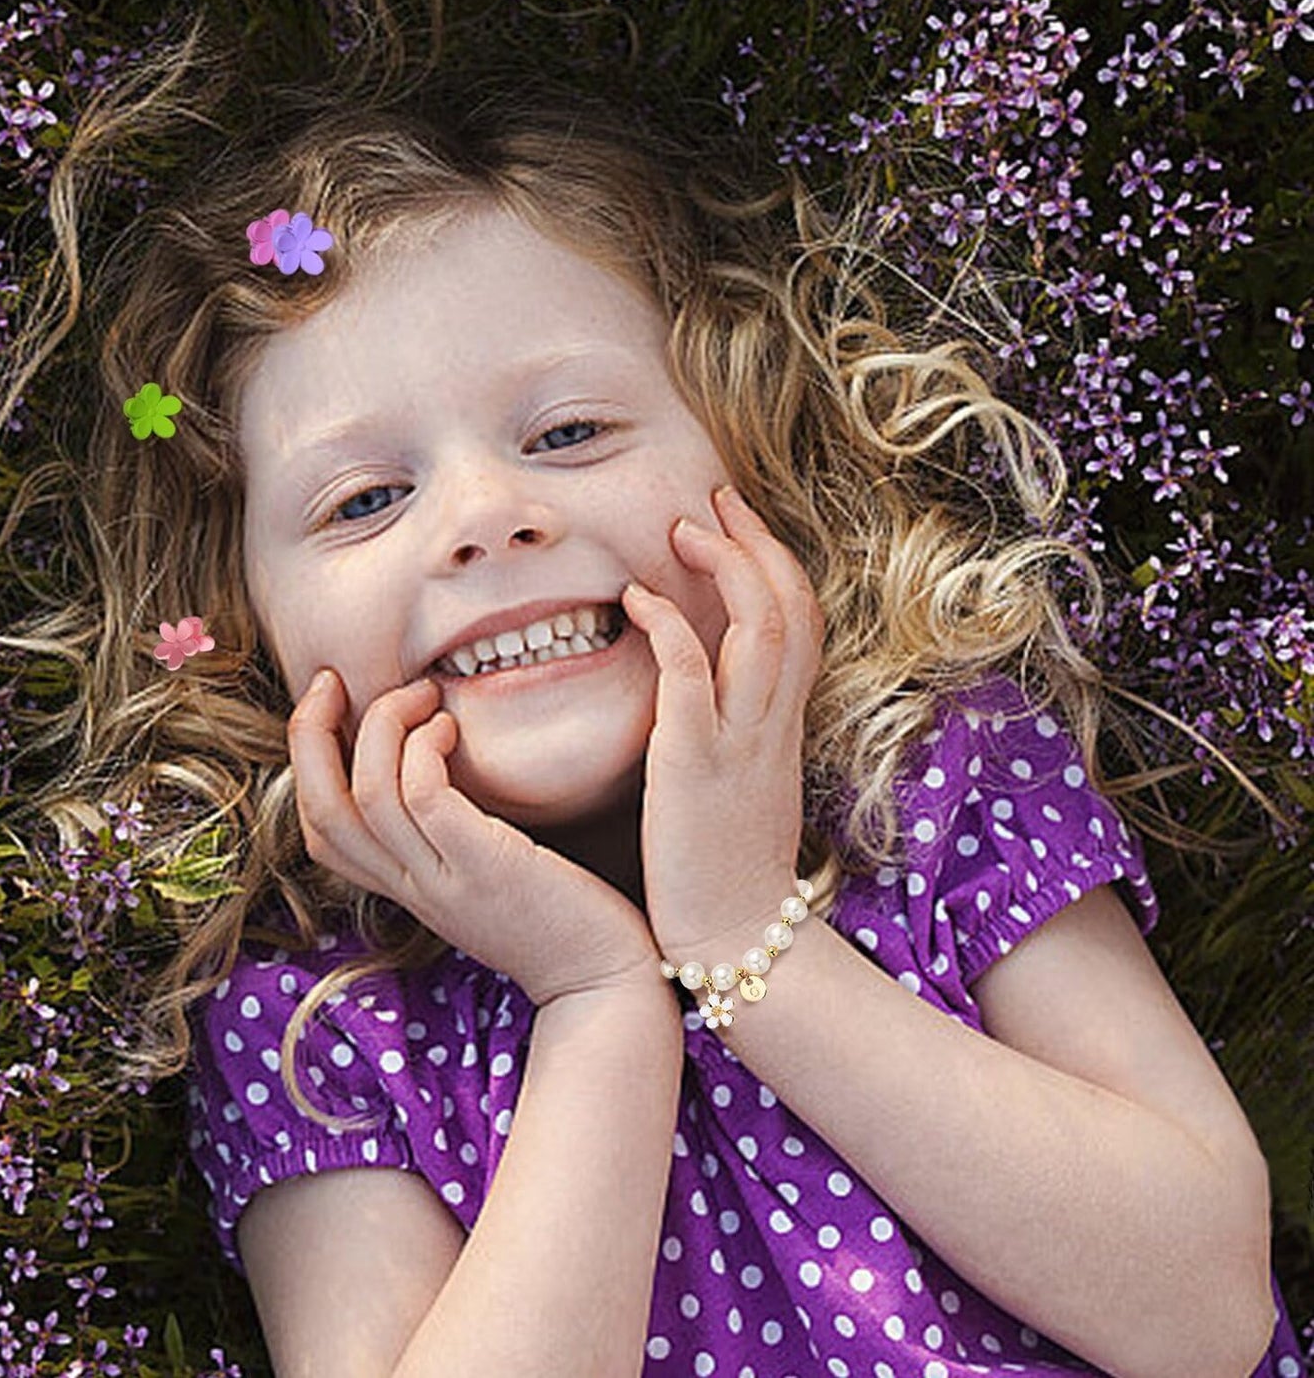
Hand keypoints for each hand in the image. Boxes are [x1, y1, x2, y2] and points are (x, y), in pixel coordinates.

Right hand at [287, 669, 665, 1008]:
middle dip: (309, 733)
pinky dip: (424, 747)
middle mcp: (413, 887)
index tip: (333, 702)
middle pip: (321, 812)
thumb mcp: (488, 873)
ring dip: (383, 724)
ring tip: (423, 694)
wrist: (607, 981)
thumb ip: (457, 832)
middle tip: (334, 680)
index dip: (306, 761)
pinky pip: (423, 796)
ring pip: (367, 794)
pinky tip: (454, 727)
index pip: (320, 831)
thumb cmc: (563, 917)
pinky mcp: (484, 868)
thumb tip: (440, 759)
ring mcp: (444, 881)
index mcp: (407, 887)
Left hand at [618, 484, 824, 967]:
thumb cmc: (728, 865)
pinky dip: (669, 628)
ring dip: (726, 566)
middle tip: (714, 499)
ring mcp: (740, 739)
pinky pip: (692, 676)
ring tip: (683, 529)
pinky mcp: (696, 764)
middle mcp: (773, 721)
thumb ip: (732, 729)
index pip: (801, 619)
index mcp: (784, 724)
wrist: (738, 937)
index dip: (773, 560)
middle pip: (792, 604)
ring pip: (762, 625)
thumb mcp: (744, 783)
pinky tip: (635, 600)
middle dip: (756, 541)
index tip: (735, 522)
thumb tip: (700, 689)